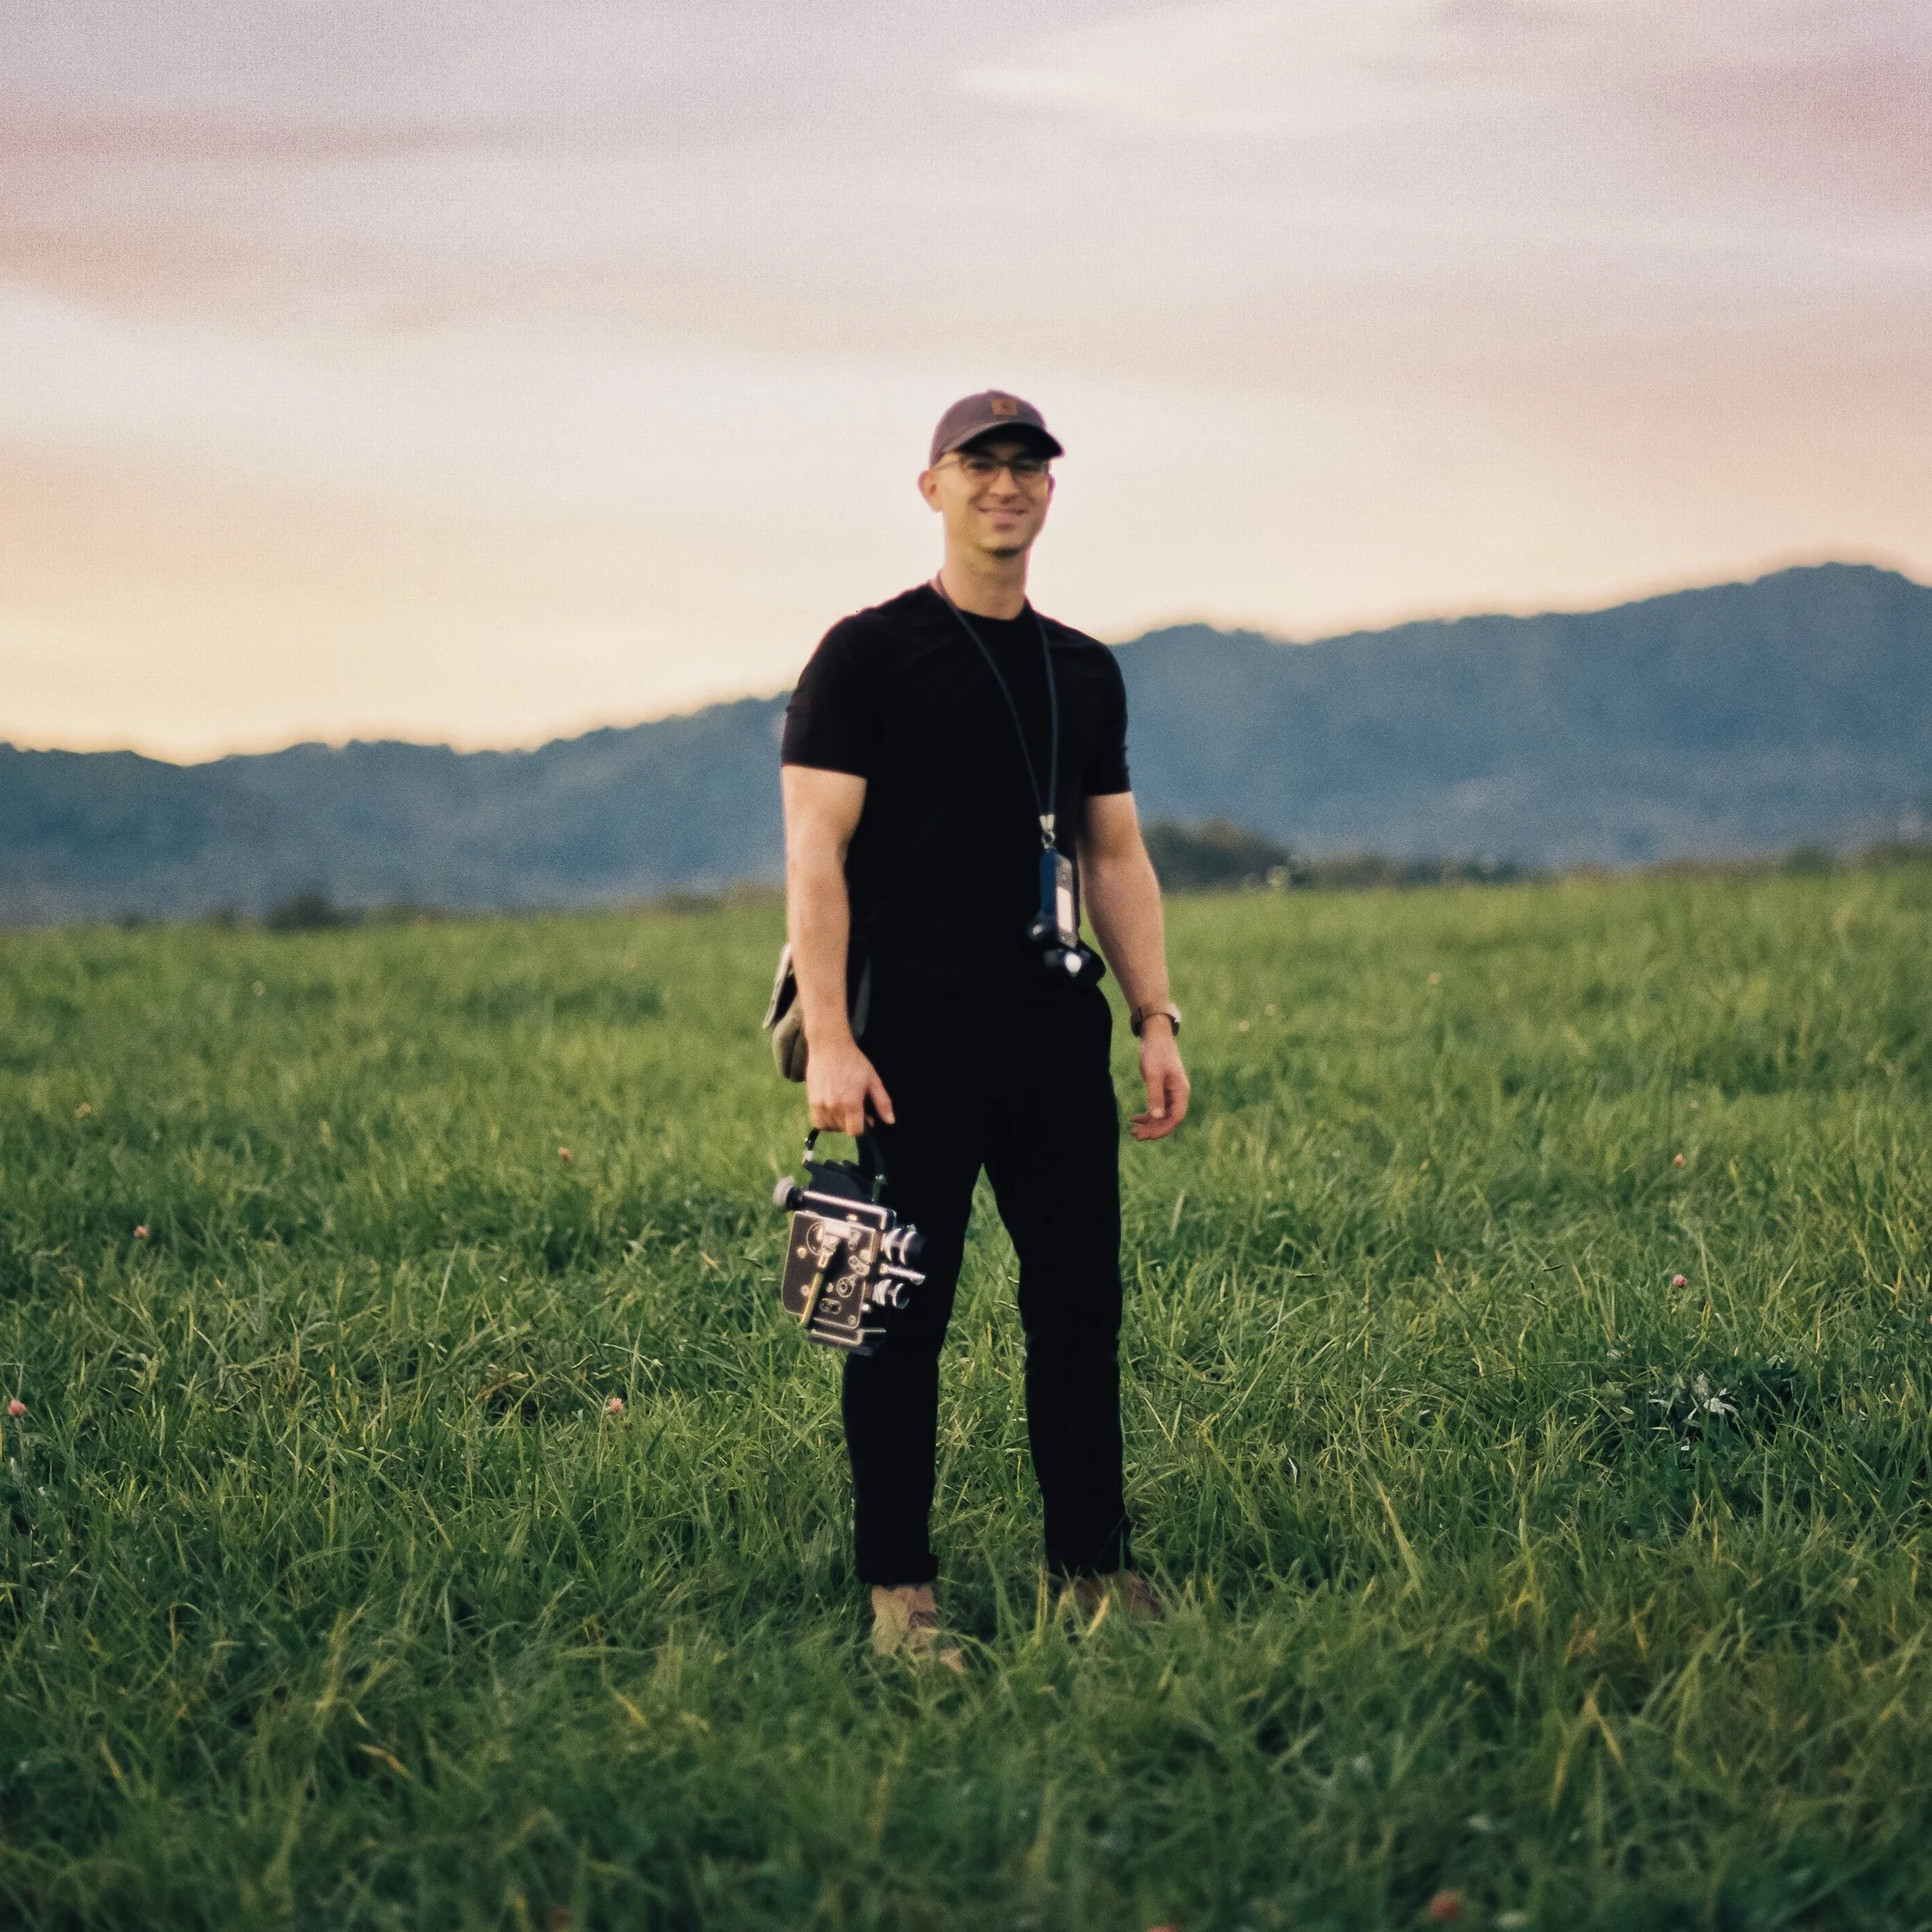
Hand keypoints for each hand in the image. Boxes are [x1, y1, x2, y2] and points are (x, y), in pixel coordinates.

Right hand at [806, 1034, 895, 1136]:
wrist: (829, 1047)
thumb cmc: (854, 1062)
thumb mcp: (873, 1080)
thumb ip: (882, 1102)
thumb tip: (890, 1121)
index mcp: (851, 1104)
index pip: (855, 1131)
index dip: (863, 1126)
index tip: (866, 1116)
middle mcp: (834, 1108)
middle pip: (843, 1129)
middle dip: (851, 1123)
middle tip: (855, 1109)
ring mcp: (820, 1105)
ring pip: (829, 1127)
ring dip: (838, 1123)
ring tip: (842, 1109)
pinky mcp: (811, 1101)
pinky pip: (817, 1121)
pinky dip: (825, 1120)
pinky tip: (831, 1109)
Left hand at [1130, 1021, 1188, 1140]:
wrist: (1155, 1036)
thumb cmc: (1156, 1053)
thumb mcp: (1153, 1074)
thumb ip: (1155, 1095)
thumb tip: (1156, 1116)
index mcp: (1180, 1091)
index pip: (1176, 1117)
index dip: (1163, 1129)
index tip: (1148, 1136)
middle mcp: (1178, 1094)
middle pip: (1169, 1119)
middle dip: (1153, 1129)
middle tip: (1136, 1136)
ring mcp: (1171, 1093)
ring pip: (1162, 1115)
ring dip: (1149, 1124)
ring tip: (1133, 1131)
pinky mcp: (1163, 1090)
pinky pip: (1157, 1108)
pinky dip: (1147, 1115)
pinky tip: (1134, 1118)